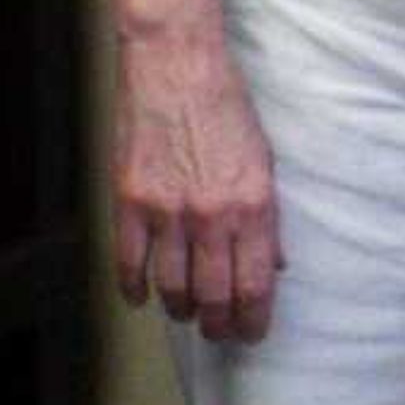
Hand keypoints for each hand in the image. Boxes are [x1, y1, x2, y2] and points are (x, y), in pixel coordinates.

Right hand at [114, 21, 279, 343]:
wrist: (178, 69)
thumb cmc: (229, 110)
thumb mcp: (266, 160)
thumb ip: (268, 217)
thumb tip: (275, 263)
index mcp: (254, 204)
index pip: (255, 282)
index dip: (253, 317)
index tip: (253, 332)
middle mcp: (212, 216)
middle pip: (214, 293)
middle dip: (219, 324)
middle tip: (221, 334)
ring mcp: (167, 211)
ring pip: (171, 285)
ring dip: (181, 309)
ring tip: (188, 315)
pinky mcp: (130, 202)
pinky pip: (130, 262)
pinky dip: (135, 288)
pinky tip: (142, 298)